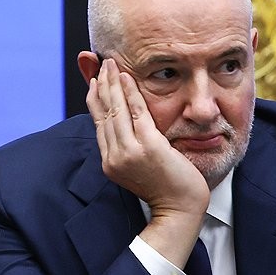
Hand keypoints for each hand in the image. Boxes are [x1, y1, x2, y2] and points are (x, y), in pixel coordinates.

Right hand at [86, 58, 207, 264]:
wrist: (180, 210)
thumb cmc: (167, 190)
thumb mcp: (142, 170)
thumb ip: (132, 150)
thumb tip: (130, 133)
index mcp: (111, 162)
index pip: (99, 124)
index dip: (96, 100)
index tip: (95, 82)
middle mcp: (114, 156)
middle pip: (103, 113)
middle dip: (101, 85)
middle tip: (100, 63)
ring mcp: (129, 151)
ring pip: (115, 109)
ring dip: (113, 83)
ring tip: (110, 64)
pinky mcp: (148, 146)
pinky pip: (135, 112)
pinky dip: (130, 92)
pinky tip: (127, 77)